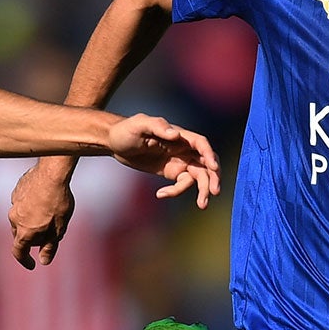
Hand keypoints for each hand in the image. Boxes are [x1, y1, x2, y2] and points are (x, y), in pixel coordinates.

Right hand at [10, 161, 76, 268]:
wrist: (52, 172)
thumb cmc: (58, 202)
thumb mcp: (58, 229)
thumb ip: (50, 246)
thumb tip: (44, 261)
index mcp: (24, 232)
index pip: (18, 252)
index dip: (25, 261)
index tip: (32, 265)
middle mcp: (14, 219)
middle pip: (19, 235)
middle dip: (30, 239)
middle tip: (47, 236)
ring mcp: (14, 203)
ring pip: (20, 218)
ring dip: (30, 221)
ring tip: (48, 213)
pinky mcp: (17, 190)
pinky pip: (22, 203)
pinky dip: (30, 206)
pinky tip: (43, 199)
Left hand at [105, 113, 219, 206]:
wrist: (114, 143)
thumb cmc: (126, 130)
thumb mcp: (139, 125)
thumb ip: (158, 127)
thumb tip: (176, 135)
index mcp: (180, 135)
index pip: (201, 144)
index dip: (209, 155)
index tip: (214, 168)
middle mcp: (183, 148)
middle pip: (205, 163)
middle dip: (213, 177)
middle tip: (213, 192)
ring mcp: (179, 161)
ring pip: (198, 176)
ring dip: (202, 190)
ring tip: (202, 204)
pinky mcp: (171, 172)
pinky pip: (182, 184)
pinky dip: (176, 191)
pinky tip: (160, 194)